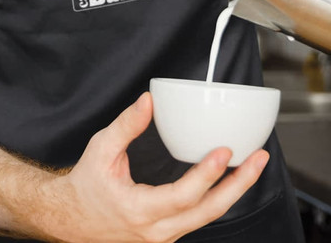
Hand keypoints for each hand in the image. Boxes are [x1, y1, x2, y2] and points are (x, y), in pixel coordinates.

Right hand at [40, 92, 268, 242]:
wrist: (72, 219)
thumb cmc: (86, 185)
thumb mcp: (101, 149)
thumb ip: (126, 125)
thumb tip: (148, 101)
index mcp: (140, 211)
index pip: (183, 196)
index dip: (207, 174)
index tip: (224, 151)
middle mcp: (157, 230)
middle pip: (209, 212)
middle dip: (239, 185)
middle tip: (258, 158)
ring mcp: (165, 235)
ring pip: (208, 216)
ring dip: (233, 190)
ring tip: (252, 164)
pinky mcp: (168, 232)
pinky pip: (200, 216)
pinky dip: (218, 196)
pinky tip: (230, 177)